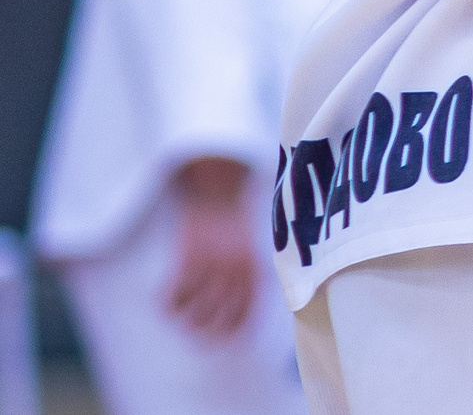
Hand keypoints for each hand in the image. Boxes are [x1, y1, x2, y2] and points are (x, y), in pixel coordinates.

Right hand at [164, 157, 259, 335]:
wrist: (218, 189)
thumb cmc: (234, 222)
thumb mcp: (251, 248)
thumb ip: (250, 275)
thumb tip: (249, 306)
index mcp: (253, 268)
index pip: (245, 311)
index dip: (232, 330)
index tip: (221, 339)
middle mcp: (236, 270)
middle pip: (219, 315)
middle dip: (205, 329)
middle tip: (194, 331)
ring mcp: (213, 264)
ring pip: (196, 308)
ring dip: (185, 318)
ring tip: (180, 318)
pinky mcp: (190, 255)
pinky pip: (177, 290)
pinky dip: (169, 302)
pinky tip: (164, 303)